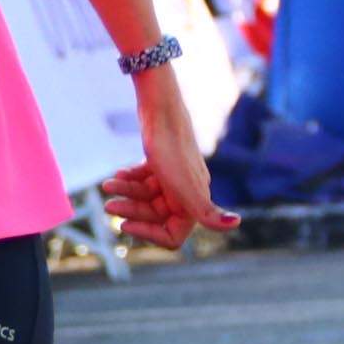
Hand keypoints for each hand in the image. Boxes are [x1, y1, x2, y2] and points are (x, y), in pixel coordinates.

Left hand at [97, 74, 236, 250]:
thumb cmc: (171, 147)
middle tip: (108, 205)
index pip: (173, 236)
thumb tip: (236, 224)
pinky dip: (130, 179)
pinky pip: (144, 179)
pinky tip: (118, 174)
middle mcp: (187, 191)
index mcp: (194, 201)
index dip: (149, 233)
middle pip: (155, 215)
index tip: (126, 224)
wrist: (161, 107)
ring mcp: (174, 175)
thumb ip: (206, 210)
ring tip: (107, 185)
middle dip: (131, 210)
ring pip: (147, 197)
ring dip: (125, 193)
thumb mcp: (184, 184)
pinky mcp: (162, 161)